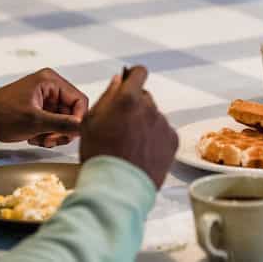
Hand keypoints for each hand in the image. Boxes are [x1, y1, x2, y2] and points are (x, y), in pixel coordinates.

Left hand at [0, 68, 88, 147]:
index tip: (70, 134)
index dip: (78, 119)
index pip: (79, 100)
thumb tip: (84, 127)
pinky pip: (53, 122)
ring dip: (54, 133)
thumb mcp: (35, 121)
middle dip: (63, 129)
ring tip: (40, 140)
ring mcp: (44, 97)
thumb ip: (63, 124)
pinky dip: (47, 132)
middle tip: (51, 141)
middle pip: (72, 111)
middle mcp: (50, 86)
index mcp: (51, 81)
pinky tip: (34, 137)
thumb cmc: (3, 115)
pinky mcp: (38, 107)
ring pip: (63, 119)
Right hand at [79, 65, 177, 188]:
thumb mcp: (90, 122)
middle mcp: (149, 107)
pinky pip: (164, 133)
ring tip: (130, 146)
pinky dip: (155, 140)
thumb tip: (118, 81)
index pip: (139, 73)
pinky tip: (141, 153)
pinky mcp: (172, 141)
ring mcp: (163, 124)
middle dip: (135, 107)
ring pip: (154, 117)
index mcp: (128, 99)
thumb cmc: (100, 157)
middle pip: (144, 98)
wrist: (117, 188)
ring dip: (145, 125)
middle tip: (122, 127)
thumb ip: (107, 96)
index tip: (130, 80)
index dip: (133, 76)